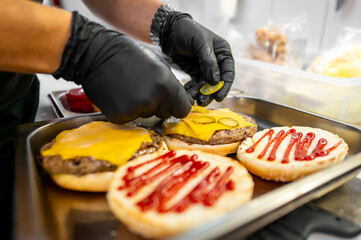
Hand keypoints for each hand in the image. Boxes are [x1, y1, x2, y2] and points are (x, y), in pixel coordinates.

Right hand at [53, 12, 191, 123]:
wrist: (94, 54)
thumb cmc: (127, 54)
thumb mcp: (157, 63)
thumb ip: (170, 85)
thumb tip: (181, 101)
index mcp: (164, 84)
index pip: (183, 109)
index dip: (178, 105)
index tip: (172, 102)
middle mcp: (151, 99)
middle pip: (165, 113)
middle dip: (159, 104)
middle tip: (143, 88)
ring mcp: (134, 110)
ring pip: (147, 115)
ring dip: (142, 106)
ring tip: (129, 88)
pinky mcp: (119, 117)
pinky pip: (131, 118)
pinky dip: (127, 110)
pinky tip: (119, 95)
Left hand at [160, 12, 234, 105]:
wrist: (169, 30)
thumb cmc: (188, 30)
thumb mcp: (200, 42)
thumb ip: (208, 60)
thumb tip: (215, 80)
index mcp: (223, 52)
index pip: (228, 73)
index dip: (224, 86)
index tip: (218, 96)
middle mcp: (216, 61)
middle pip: (217, 82)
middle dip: (211, 93)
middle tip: (203, 101)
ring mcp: (205, 67)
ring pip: (206, 85)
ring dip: (201, 93)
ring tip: (194, 100)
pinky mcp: (194, 71)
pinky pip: (196, 84)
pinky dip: (192, 89)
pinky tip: (188, 93)